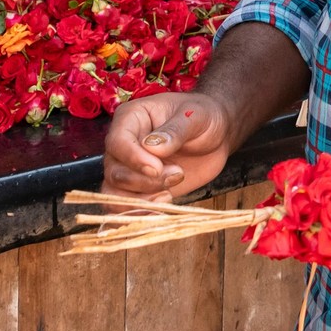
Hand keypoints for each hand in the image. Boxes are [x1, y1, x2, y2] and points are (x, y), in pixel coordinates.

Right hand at [102, 92, 233, 196]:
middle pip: (115, 172)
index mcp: (131, 118)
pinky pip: (124, 206)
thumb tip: (151, 146)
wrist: (216, 136)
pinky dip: (140, 212)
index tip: (157, 168)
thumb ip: (174, 130)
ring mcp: (128, 168)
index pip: (117, 142)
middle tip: (177, 174)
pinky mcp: (138, 188)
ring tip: (169, 193)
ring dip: (140, 201)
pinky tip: (163, 205)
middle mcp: (123, 144)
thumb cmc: (204, 117)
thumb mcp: (195, 117)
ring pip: (114, 193)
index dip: (134, 159)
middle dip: (145, 181)